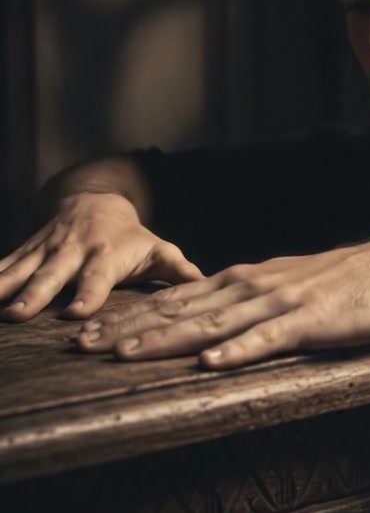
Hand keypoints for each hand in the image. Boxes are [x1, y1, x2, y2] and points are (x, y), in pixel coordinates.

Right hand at [0, 193, 203, 319]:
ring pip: (22, 268)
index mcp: (106, 254)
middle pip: (53, 274)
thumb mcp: (158, 248)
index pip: (97, 277)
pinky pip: (5, 263)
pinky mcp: (27, 248)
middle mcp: (72, 250)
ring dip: (4, 286)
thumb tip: (207, 286)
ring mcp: (46, 248)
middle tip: (18, 315)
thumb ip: (179, 270)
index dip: (88, 294)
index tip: (75, 314)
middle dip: (35, 294)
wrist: (94, 198)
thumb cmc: (131, 236)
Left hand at [75, 239, 369, 366]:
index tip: (87, 331)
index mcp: (238, 281)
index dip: (127, 316)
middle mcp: (247, 288)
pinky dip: (237, 351)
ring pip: (209, 325)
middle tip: (80, 344)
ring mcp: (274, 304)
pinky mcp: (305, 322)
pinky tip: (209, 363)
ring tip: (125, 354)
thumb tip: (200, 323)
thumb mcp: (277, 287)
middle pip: (177, 311)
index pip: (172, 300)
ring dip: (164, 339)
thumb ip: (239, 302)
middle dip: (126, 328)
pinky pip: (266, 340)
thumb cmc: (333, 286)